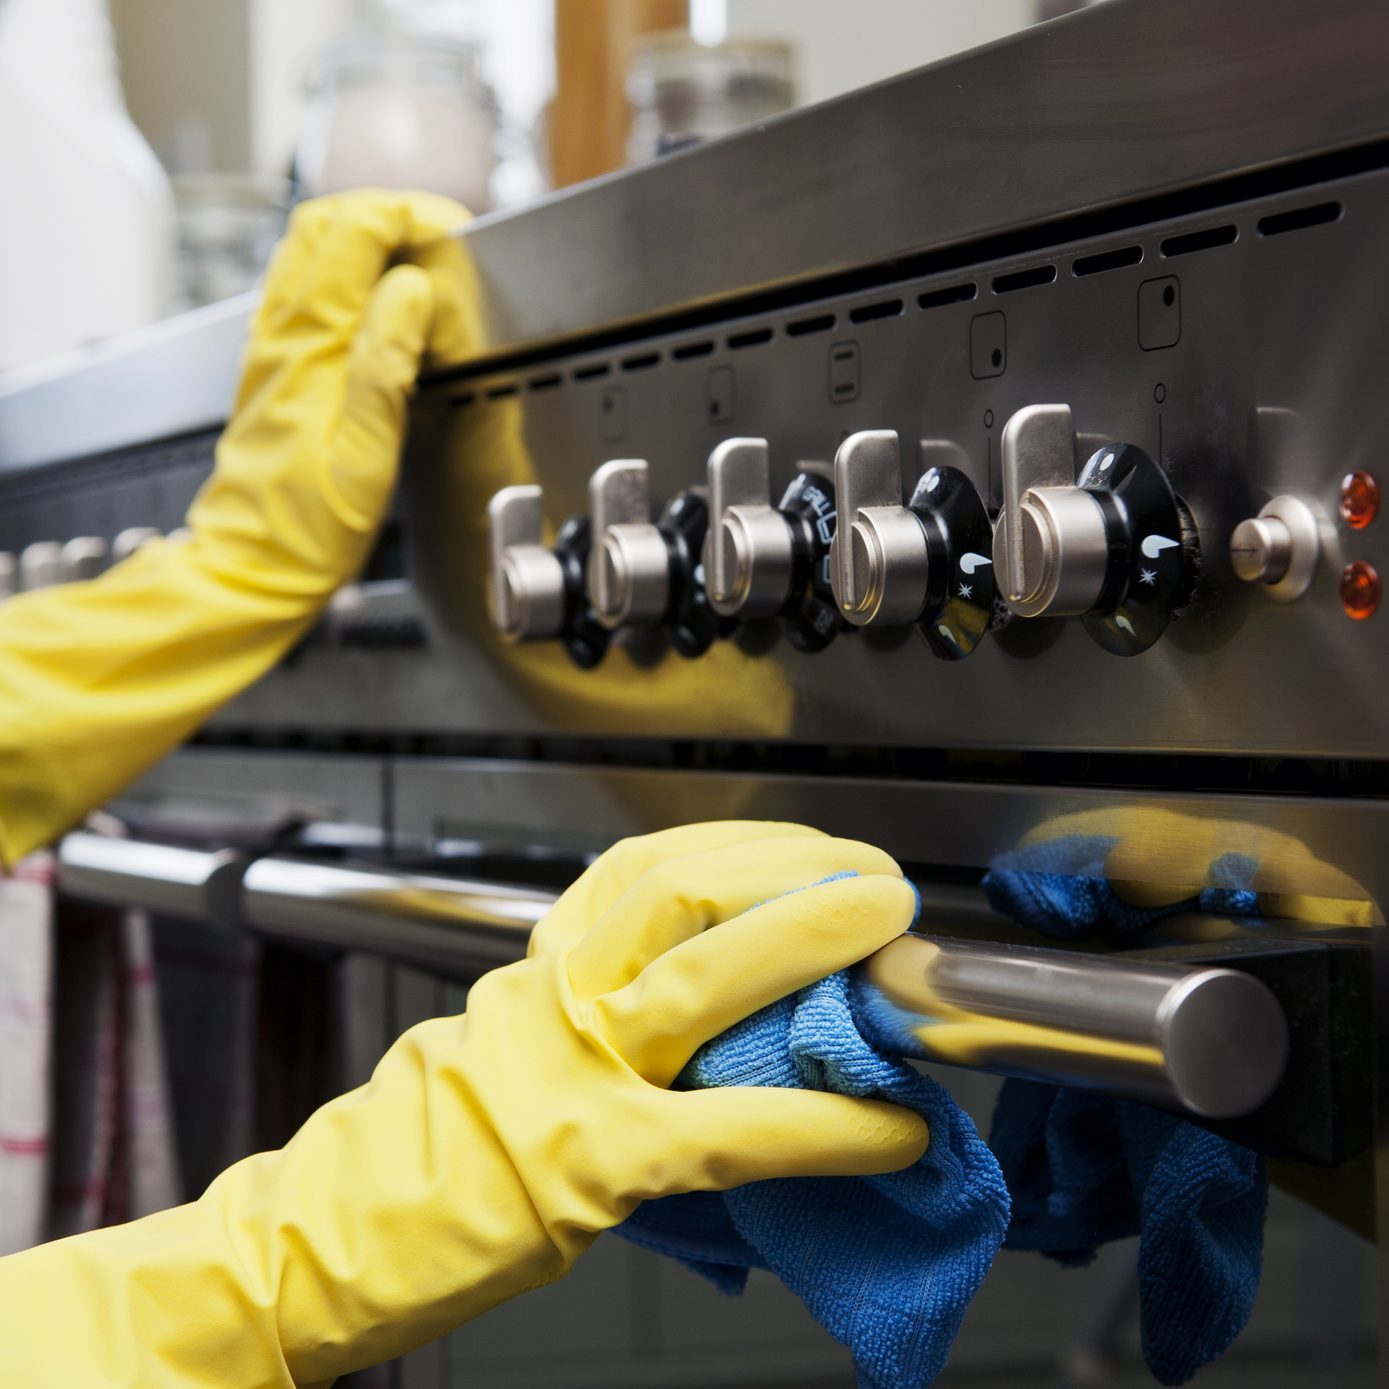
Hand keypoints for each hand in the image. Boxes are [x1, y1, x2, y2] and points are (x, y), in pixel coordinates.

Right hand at [0, 822, 927, 1387]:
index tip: (812, 847)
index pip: (647, 866)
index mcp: (536, 965)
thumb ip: (593, 1015)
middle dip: (795, 869)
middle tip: (875, 878)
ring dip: (812, 946)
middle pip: (682, 890)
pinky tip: (890, 1130)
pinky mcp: (590, 1161)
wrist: (320, 1237)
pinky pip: (728, 1130)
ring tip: (891, 945)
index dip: (745, 844)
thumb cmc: (418, 1149)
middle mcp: (552, 995)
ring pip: (706, 976)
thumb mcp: (502, 1046)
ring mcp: (570, 1071)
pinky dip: (820, 1126)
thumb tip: (719, 1019)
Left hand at [189, 189, 470, 596]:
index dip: (405, 215)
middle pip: (323, 224)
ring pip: (310, 249)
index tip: (451, 232)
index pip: (349, 233)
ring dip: (367, 235)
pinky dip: (350, 271)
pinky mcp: (279, 366)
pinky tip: (382, 300)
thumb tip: (411, 289)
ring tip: (420, 258)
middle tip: (442, 235)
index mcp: (307, 348)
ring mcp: (275, 347)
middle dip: (387, 212)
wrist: (255, 561)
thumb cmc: (308, 525)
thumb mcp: (365, 452)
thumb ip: (385, 364)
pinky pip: (308, 288)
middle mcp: (282, 336)